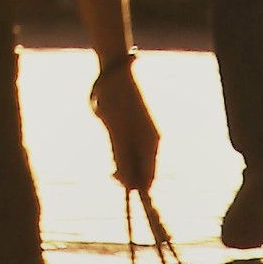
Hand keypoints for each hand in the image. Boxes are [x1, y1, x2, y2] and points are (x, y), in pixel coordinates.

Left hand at [90, 55, 158, 189]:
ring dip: (123, 166)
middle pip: (142, 170)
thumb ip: (122, 158)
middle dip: (128, 176)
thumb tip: (128, 183)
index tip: (123, 188)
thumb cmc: (115, 102)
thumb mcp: (117, 133)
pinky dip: (120, 156)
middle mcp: (149, 141)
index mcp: (151, 143)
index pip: (150, 176)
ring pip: (133, 161)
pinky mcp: (130, 129)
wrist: (113, 75)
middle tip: (111, 173)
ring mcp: (140, 135)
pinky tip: (113, 151)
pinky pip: (127, 151)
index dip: (138, 186)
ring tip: (112, 164)